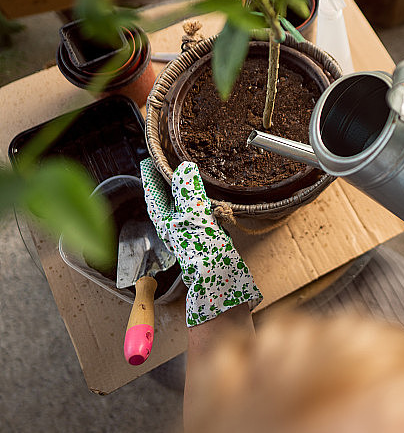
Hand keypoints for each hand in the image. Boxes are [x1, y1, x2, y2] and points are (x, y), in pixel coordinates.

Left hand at [140, 159, 261, 325]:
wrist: (219, 281)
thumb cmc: (203, 251)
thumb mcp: (195, 215)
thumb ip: (189, 191)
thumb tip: (184, 167)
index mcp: (163, 219)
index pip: (152, 189)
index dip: (151, 171)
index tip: (150, 156)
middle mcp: (172, 224)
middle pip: (165, 196)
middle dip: (166, 179)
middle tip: (169, 160)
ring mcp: (186, 231)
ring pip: (181, 204)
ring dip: (185, 190)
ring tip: (189, 175)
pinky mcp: (202, 237)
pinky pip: (198, 213)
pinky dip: (201, 203)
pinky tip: (211, 200)